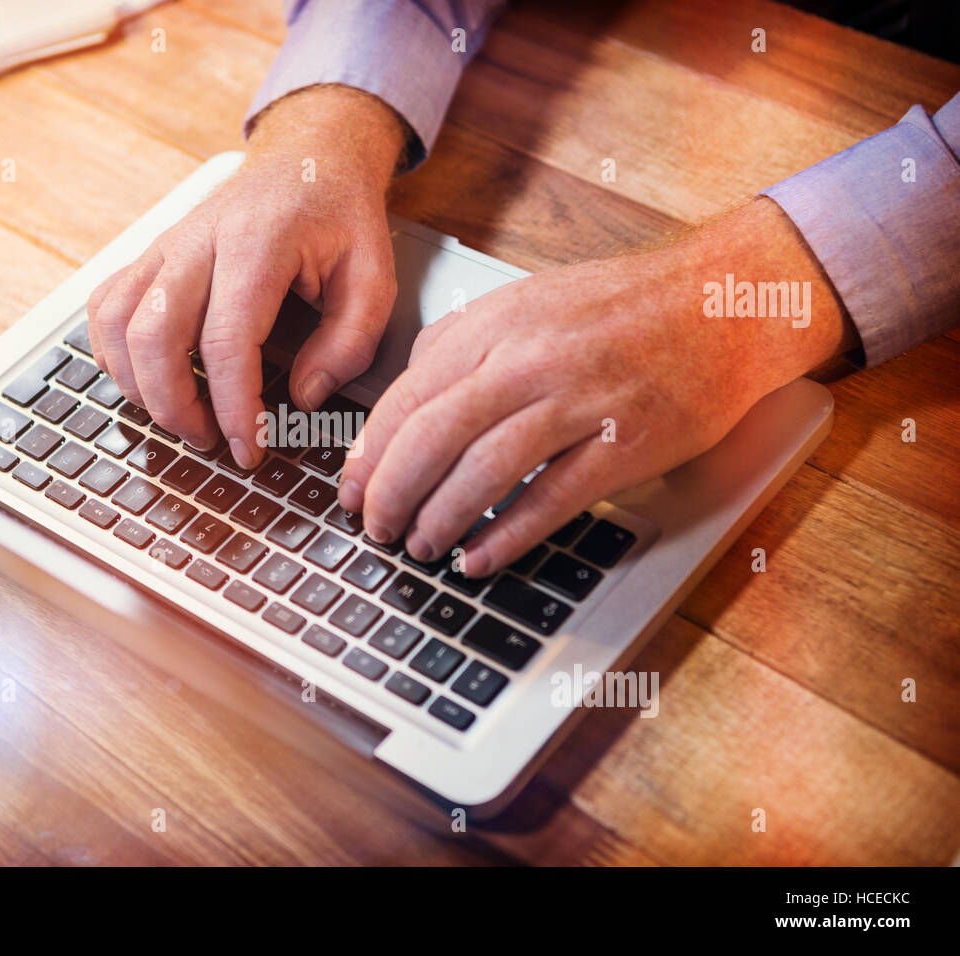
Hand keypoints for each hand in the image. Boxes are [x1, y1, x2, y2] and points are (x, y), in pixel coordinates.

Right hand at [85, 85, 405, 464]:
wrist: (308, 155)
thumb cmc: (340, 217)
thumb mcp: (375, 277)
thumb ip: (350, 342)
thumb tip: (304, 398)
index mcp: (258, 245)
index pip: (227, 341)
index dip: (233, 407)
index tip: (250, 448)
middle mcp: (199, 242)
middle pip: (153, 337)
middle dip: (175, 406)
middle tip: (211, 441)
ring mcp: (166, 246)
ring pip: (118, 324)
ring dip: (139, 386)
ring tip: (182, 417)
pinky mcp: (150, 254)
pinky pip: (106, 307)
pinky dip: (114, 353)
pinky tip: (148, 379)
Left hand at [337, 197, 859, 576]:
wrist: (725, 300)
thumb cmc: (625, 306)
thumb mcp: (528, 300)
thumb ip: (462, 341)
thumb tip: (405, 393)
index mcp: (498, 323)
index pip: (407, 395)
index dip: (369, 452)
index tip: (351, 488)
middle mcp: (530, 358)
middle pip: (431, 436)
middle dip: (391, 493)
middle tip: (375, 528)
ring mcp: (579, 400)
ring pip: (482, 469)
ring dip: (439, 518)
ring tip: (420, 546)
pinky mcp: (625, 443)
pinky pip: (550, 499)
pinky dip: (505, 535)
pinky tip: (478, 558)